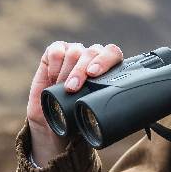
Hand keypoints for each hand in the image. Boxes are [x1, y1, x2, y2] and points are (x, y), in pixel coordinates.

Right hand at [26, 40, 123, 164]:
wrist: (51, 120)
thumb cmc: (76, 118)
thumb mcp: (93, 115)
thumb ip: (103, 108)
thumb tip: (119, 115)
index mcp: (106, 68)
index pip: (112, 54)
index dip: (105, 60)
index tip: (94, 74)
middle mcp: (92, 57)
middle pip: (92, 52)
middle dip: (82, 70)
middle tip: (73, 88)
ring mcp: (74, 52)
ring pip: (75, 52)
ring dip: (67, 72)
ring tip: (63, 88)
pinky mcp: (55, 52)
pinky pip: (56, 51)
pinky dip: (54, 65)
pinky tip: (53, 78)